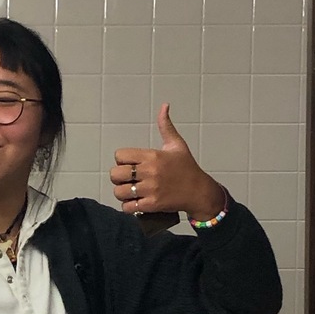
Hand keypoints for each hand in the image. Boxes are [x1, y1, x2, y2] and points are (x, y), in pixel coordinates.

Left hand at [111, 106, 225, 222]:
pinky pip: (128, 207)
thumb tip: (164, 106)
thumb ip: (166, 126)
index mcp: (152, 156)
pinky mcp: (152, 205)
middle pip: (115, 174)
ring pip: (119, 192)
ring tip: (130, 191)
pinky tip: (134, 202)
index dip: (122, 160)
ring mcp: (150, 190)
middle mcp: (150, 172)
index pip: (120, 155)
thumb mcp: (177, 145)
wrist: (199, 192)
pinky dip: (128, 206)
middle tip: (127, 179)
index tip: (130, 164)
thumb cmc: (187, 168)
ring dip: (122, 192)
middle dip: (118, 177)